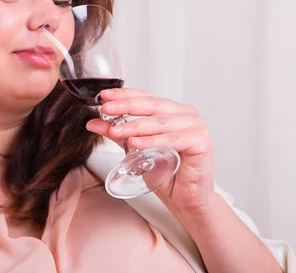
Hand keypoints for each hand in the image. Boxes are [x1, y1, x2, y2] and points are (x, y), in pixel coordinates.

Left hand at [86, 88, 215, 217]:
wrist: (187, 200)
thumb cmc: (167, 174)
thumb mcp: (136, 150)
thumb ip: (118, 135)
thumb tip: (93, 123)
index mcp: (172, 110)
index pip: (145, 97)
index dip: (124, 95)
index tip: (104, 96)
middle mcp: (185, 114)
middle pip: (152, 105)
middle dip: (126, 106)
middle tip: (106, 109)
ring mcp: (196, 126)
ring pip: (160, 122)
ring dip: (135, 125)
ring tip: (116, 130)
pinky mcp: (201, 142)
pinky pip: (173, 139)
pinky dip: (153, 140)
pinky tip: (136, 142)